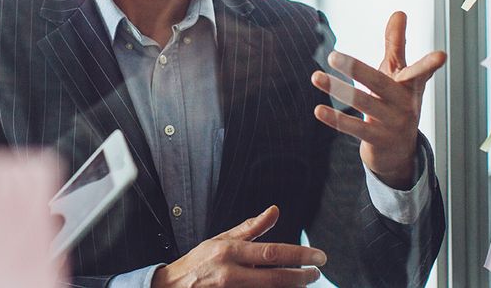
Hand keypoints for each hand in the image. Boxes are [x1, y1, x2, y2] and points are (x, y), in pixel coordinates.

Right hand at [152, 206, 324, 287]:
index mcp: (230, 251)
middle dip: (301, 277)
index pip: (272, 253)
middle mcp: (231, 273)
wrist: (172, 287)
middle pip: (275, 277)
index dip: (299, 255)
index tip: (318, 256)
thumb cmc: (199, 262)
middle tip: (317, 273)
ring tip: (302, 282)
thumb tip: (275, 211)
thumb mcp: (222, 239)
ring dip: (289, 287)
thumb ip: (251, 228)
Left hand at [311, 12, 445, 188]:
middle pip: (380, 83)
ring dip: (338, 90)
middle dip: (357, 70)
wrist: (399, 151)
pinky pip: (355, 128)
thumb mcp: (399, 74)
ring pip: (364, 104)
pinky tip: (318, 109)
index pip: (420, 71)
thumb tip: (399, 12)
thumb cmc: (397, 102)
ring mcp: (393, 124)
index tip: (441, 55)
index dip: (429, 64)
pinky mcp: (378, 140)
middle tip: (332, 55)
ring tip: (315, 77)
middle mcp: (404, 104)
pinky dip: (336, 119)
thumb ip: (396, 44)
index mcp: (411, 85)